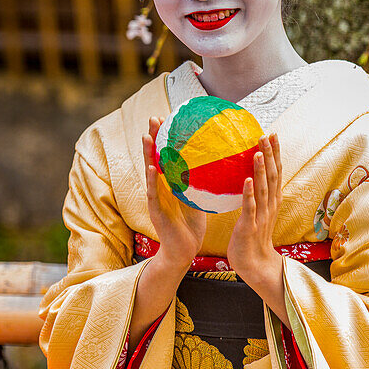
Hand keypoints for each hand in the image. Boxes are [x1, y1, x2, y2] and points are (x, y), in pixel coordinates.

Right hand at [143, 116, 206, 269]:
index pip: (167, 155)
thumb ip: (202, 183)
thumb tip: (221, 166)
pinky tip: (151, 167)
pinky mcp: (155, 209)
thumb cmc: (191, 226)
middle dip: (154, 137)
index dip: (167, 138)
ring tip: (147, 136)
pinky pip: (153, 192)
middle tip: (155, 118)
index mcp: (170, 183)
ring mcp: (155, 197)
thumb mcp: (198, 199)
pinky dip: (151, 179)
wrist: (183, 251)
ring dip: (147, 153)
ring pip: (149, 170)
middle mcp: (160, 186)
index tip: (170, 119)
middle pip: (154, 156)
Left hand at [227, 134, 283, 286]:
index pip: (276, 172)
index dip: (275, 153)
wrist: (255, 264)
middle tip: (267, 134)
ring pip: (263, 189)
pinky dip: (249, 193)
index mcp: (271, 201)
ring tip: (258, 152)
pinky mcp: (249, 226)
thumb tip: (248, 176)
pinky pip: (250, 208)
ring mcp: (260, 216)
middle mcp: (269, 205)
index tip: (272, 134)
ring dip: (261, 170)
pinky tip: (247, 180)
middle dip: (270, 155)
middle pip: (273, 176)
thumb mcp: (256, 212)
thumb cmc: (252, 237)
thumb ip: (255, 194)